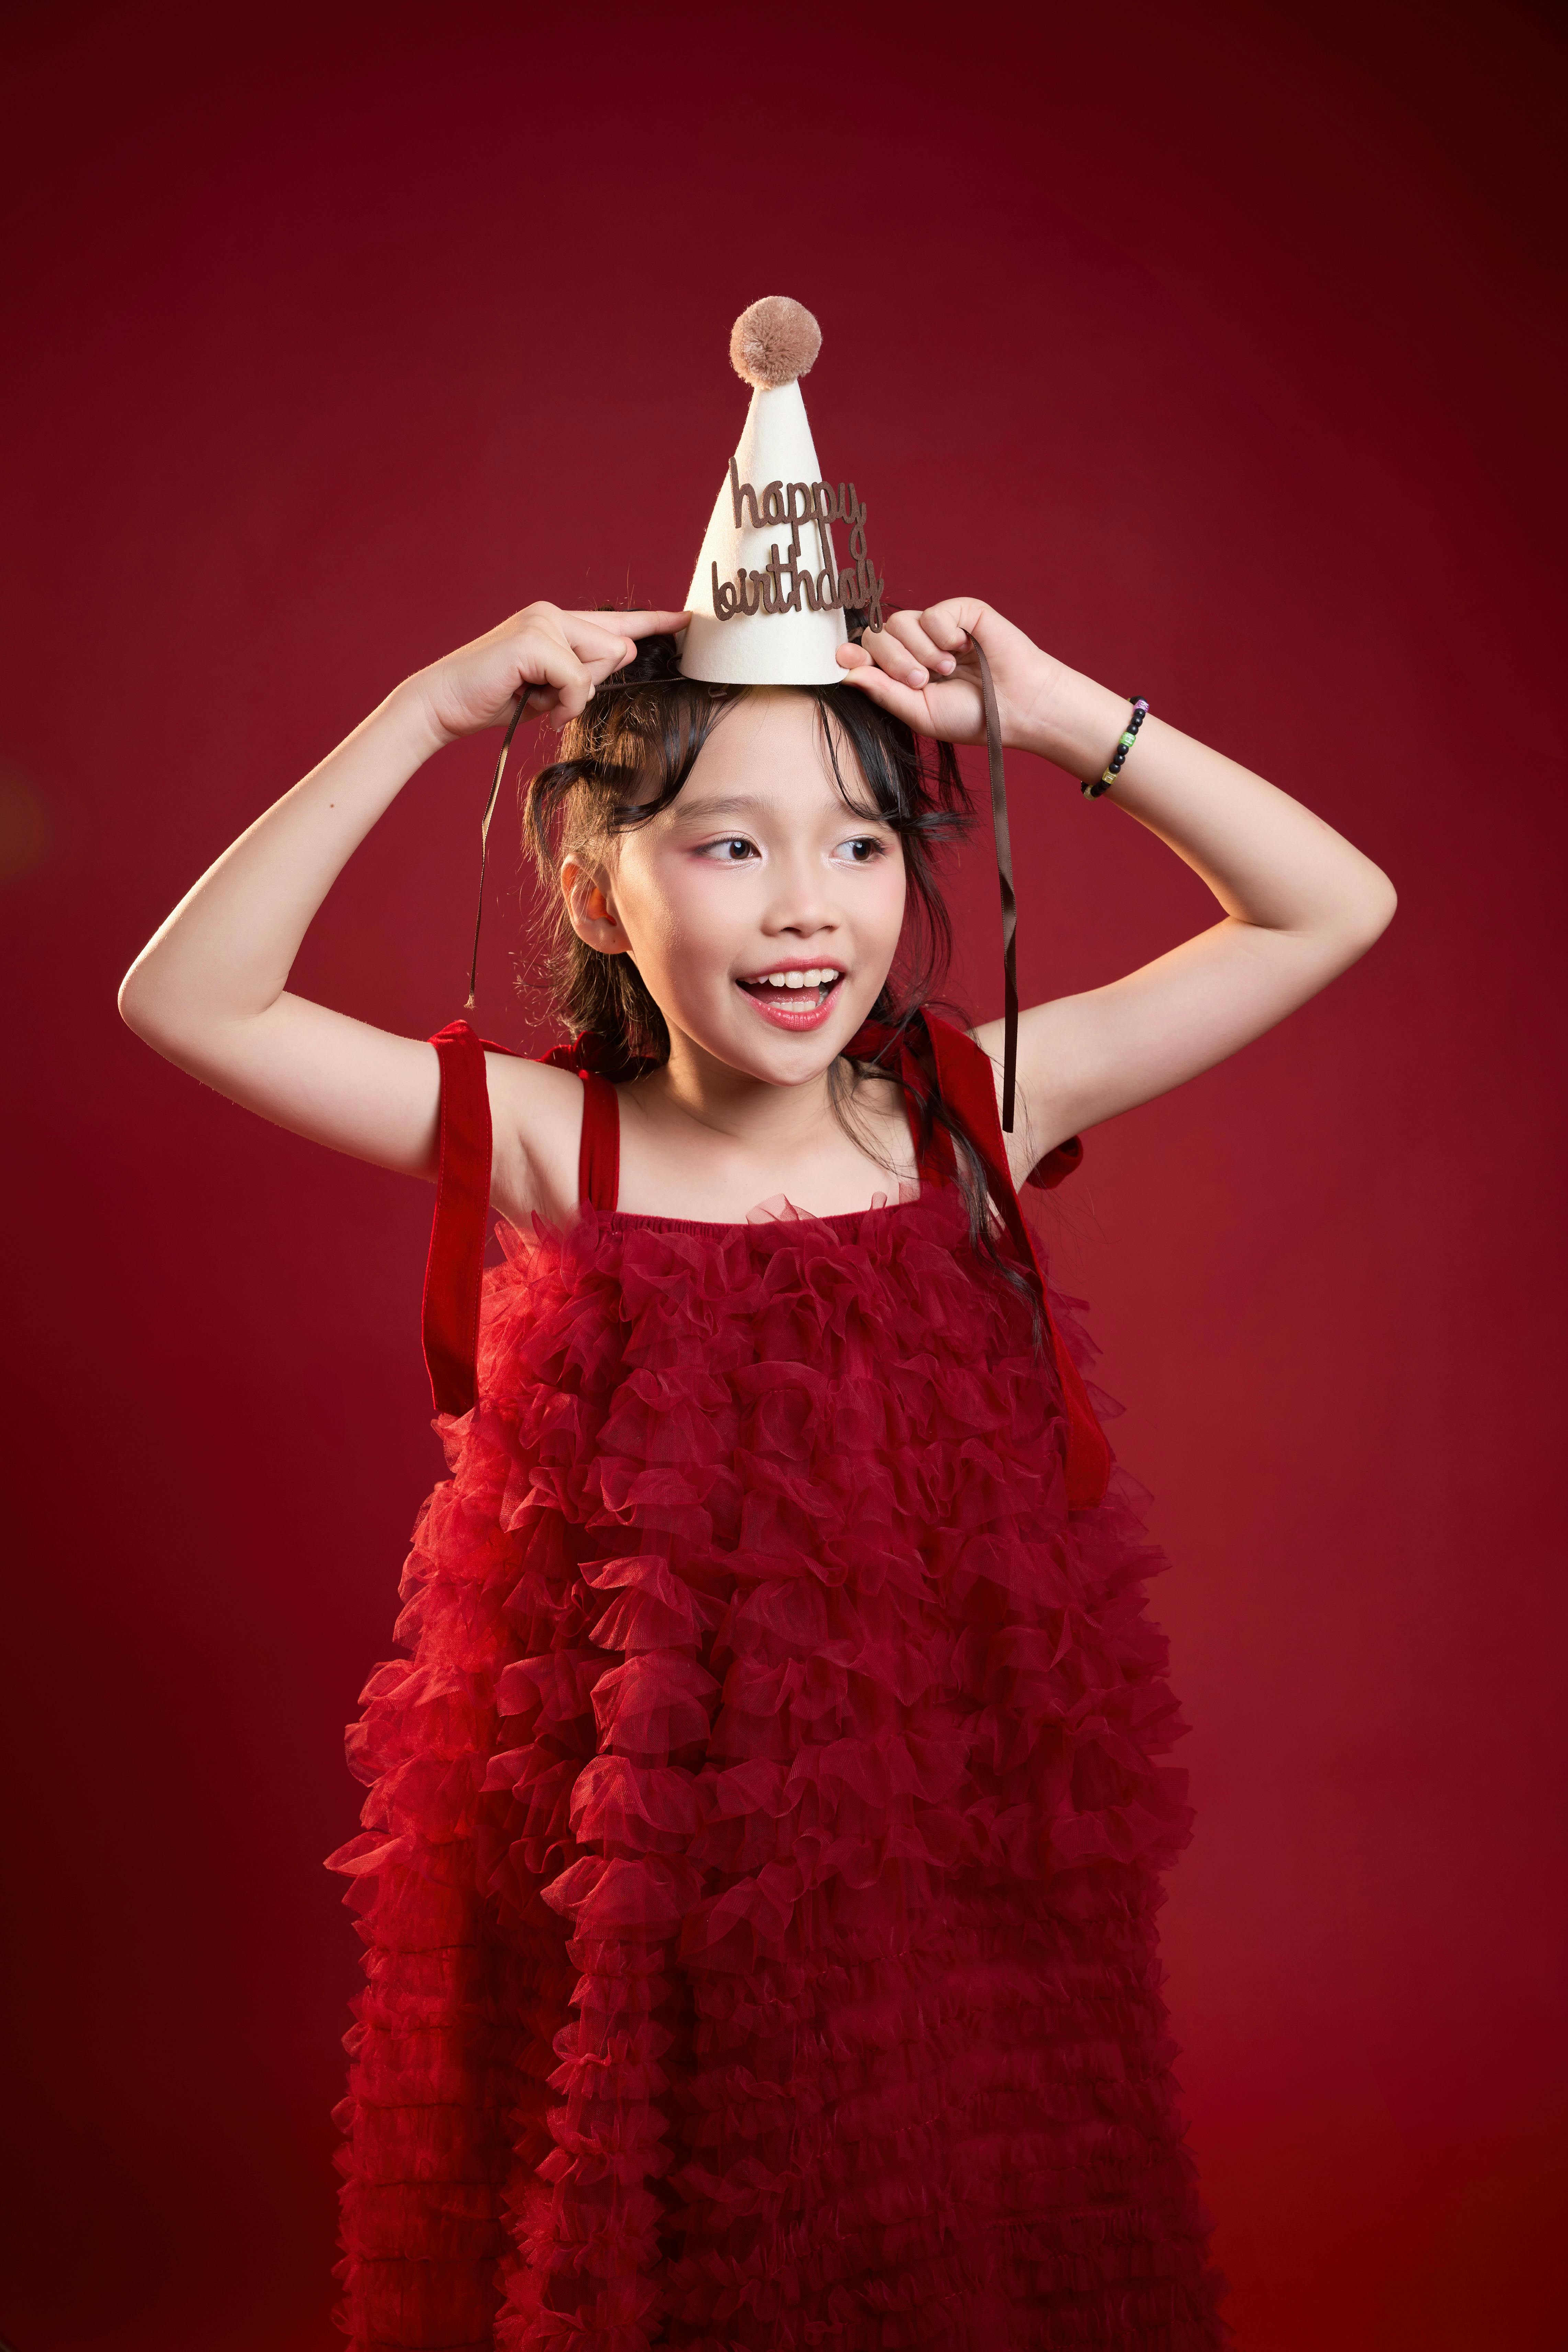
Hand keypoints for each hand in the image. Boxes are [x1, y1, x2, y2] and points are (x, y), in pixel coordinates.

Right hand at [405, 602, 690, 746]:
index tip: (685, 619)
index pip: (614, 622)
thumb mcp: (549, 689)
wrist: (444, 704)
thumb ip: (584, 673)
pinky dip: (564, 702)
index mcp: (556, 622)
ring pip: (598, 664)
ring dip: (573, 696)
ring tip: (536, 699)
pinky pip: (578, 680)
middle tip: (549, 697)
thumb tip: (624, 652)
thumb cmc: (494, 698)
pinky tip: (537, 705)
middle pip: (614, 650)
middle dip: (590, 684)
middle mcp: (551, 613)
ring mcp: (542, 622)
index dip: (652, 622)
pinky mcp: (534, 641)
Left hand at [834, 597, 1064, 751]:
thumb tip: (845, 672)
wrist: (1018, 708)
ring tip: (947, 669)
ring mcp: (938, 628)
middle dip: (893, 660)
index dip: (853, 653)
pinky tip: (963, 649)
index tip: (841, 657)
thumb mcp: (919, 713)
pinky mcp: (960, 612)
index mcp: (904, 672)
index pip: (867, 653)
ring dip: (920, 651)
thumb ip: (883, 692)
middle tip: (921, 681)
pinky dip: (942, 634)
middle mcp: (917, 646)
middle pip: (877, 635)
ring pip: (899, 622)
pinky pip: (930, 613)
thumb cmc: (973, 716)